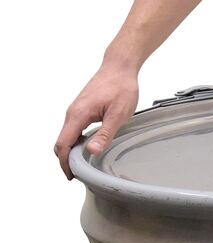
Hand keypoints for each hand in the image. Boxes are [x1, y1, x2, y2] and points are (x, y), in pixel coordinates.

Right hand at [54, 60, 139, 179]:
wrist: (119, 66)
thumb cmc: (120, 87)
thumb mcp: (118, 114)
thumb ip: (104, 134)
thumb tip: (91, 152)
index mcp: (78, 115)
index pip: (63, 144)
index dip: (64, 163)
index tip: (71, 176)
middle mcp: (72, 113)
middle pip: (61, 142)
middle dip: (65, 160)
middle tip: (76, 175)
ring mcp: (75, 110)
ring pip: (66, 136)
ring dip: (70, 151)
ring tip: (82, 165)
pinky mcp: (81, 109)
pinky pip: (72, 129)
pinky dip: (75, 142)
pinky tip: (86, 148)